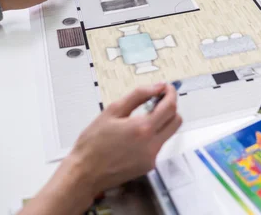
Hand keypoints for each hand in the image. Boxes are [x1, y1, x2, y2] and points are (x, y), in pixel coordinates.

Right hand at [19, 84, 180, 214]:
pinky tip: (136, 135)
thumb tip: (157, 87)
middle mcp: (152, 145)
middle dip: (171, 107)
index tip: (167, 88)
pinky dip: (154, 136)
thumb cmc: (93, 143)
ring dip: (162, 121)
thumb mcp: (112, 111)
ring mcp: (152, 157)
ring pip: (169, 133)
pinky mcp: (149, 166)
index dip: (171, 94)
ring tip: (143, 117)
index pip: (170, 107)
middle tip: (158, 101)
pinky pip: (159, 145)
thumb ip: (138, 95)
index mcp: (143, 128)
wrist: (84, 173)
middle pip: (176, 120)